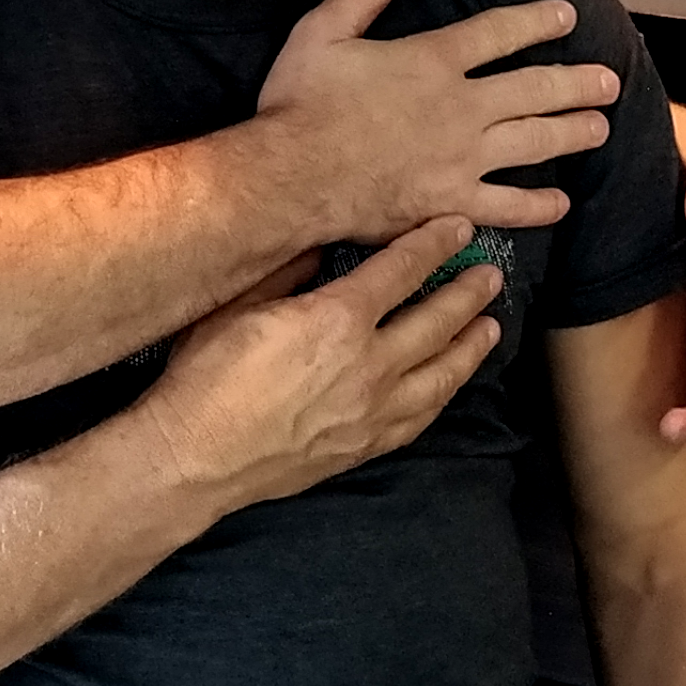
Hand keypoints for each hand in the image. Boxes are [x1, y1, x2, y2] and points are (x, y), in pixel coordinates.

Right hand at [142, 216, 500, 516]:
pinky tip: (450, 385)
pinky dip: (443, 394)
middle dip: (467, 293)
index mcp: (337, 318)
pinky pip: (422, 417)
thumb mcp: (236, 305)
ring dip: (470, 346)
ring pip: (442, 374)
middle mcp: (369, 363)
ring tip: (489, 326)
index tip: (458, 230)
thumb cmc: (206, 378)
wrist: (196, 456)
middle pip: (436, 320)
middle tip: (489, 276)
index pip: (402, 270)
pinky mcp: (366, 445)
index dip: (434, 245)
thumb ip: (286, 272)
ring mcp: (373, 410)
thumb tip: (318, 248)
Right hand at [257, 0, 618, 242]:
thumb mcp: (320, 34)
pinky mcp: (452, 201)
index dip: (536, 21)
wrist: (295, 177)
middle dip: (576, 82)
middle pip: (535, 90)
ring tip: (600, 127)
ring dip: (573, 133)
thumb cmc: (301, 106)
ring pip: (535, 143)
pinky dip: (537, 206)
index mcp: (433, 61)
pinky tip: (559, 203)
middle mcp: (461, 107)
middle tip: (607, 81)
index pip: (498, 33)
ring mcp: (463, 158)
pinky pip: (508, 205)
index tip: (566, 17)